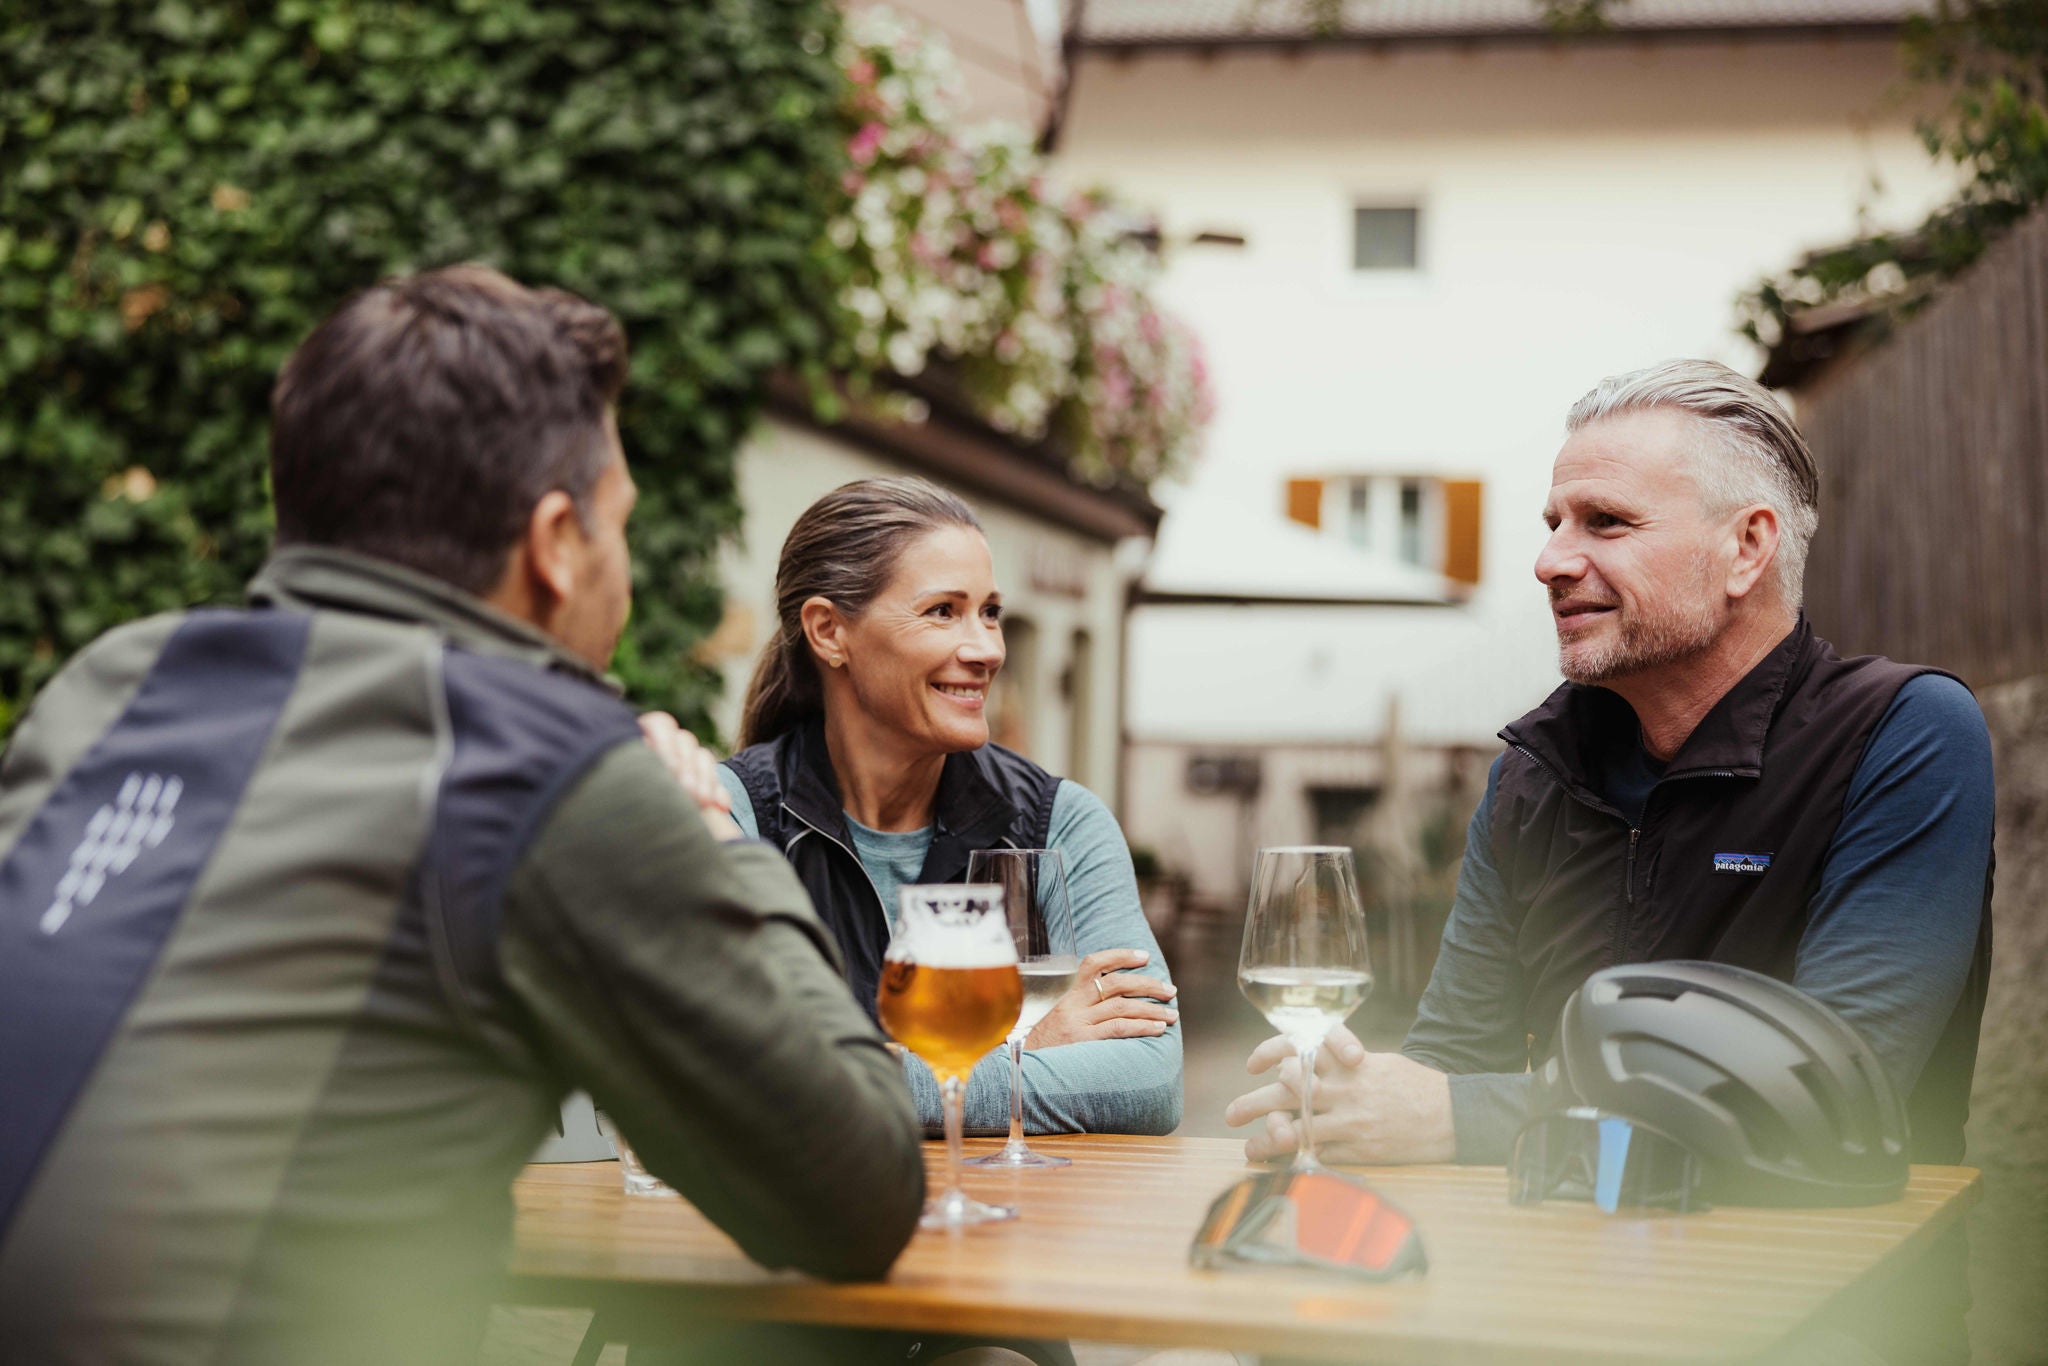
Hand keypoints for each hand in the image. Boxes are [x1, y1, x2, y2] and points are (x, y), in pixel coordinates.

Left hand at [637, 712, 740, 841]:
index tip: (670, 770)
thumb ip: (633, 774)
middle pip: (683, 740)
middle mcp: (659, 749)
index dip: (666, 744)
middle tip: (688, 791)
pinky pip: (717, 779)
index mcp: (636, 743)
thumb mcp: (626, 793)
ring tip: (702, 803)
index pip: (658, 724)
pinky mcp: (699, 785)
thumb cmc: (620, 820)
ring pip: (702, 756)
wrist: (641, 854)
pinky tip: (721, 808)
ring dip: (705, 778)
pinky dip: (719, 792)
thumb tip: (636, 762)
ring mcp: (682, 766)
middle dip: (688, 767)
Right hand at [1024, 948, 1177, 1047]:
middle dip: (1148, 984)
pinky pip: (1118, 1028)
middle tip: (1171, 990)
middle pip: (1116, 983)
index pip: (1094, 963)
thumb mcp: (1058, 1018)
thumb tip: (1116, 1000)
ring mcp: (1077, 1022)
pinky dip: (1142, 1026)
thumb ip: (1081, 1006)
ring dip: (1152, 1009)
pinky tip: (1158, 1029)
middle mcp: (1072, 1004)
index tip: (1144, 956)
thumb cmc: (1045, 1046)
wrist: (1021, 1070)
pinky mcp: (1082, 1041)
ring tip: (1172, 1015)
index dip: (1120, 955)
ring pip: (1122, 1006)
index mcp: (1067, 994)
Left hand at [1224, 1024, 1454, 1164]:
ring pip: (1295, 1128)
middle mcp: (1344, 1088)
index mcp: (1347, 1061)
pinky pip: (1318, 1155)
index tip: (1254, 1065)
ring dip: (1265, 1140)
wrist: (1453, 1115)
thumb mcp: (1379, 1062)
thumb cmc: (1416, 1086)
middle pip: (1286, 1091)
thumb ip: (1343, 1065)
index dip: (1270, 1053)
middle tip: (1230, 1114)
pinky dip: (1296, 1159)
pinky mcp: (1360, 1150)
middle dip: (1253, 1102)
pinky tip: (1280, 1166)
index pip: (1299, 1047)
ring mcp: (1350, 1121)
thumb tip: (1309, 1066)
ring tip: (1247, 1149)